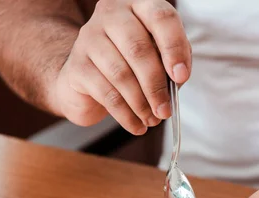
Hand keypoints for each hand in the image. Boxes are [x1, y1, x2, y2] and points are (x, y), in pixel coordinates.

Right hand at [51, 0, 190, 134]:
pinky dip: (125, 115)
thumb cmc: (129, 63)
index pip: (161, 17)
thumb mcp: (158, 55)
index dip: (174, 48)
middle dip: (156, 86)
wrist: (85, 78)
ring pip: (121, 74)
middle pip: (139, 49)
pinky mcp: (77, 66)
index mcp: (138, 4)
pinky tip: (136, 125)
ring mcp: (89, 38)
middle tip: (165, 111)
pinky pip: (107, 94)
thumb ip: (173, 60)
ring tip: (152, 120)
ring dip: (141, 104)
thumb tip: (177, 78)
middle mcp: (111, 14)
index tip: (181, 76)